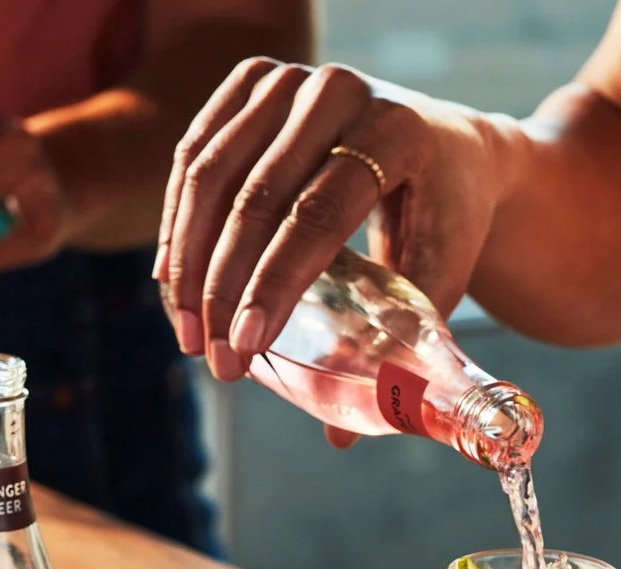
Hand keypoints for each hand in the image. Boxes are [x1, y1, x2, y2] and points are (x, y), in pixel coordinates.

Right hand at [154, 60, 506, 415]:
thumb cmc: (446, 219)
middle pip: (257, 195)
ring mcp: (291, 78)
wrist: (448, 145)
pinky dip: (179, 220)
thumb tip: (340, 439)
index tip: (246, 346)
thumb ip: (401, 346)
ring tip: (189, 335)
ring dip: (189, 261)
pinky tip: (172, 281)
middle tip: (213, 359)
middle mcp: (341, 92)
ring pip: (213, 172)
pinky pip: (196, 153)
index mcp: (397, 131)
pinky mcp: (253, 80)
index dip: (275, 283)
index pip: (320, 213)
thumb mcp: (439, 275)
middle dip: (224, 287)